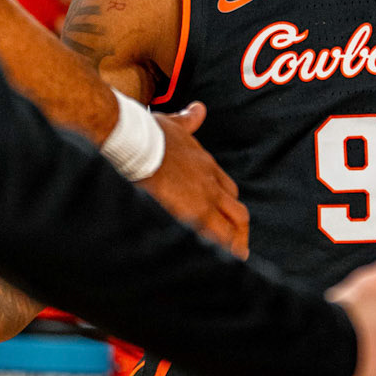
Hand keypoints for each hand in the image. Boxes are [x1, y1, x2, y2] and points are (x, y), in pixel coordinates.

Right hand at [140, 103, 248, 257]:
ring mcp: (202, 201)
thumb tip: (199, 109)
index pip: (230, 192)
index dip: (230, 209)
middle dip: (239, 231)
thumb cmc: (151, 134)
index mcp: (208, 166)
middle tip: (237, 249)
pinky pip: (210, 240)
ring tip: (231, 262)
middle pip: (238, 213)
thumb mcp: (175, 124)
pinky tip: (212, 266)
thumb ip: (189, 119)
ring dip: (232, 246)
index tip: (228, 221)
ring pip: (229, 230)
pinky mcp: (189, 215)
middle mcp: (211, 185)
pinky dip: (215, 253)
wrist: (136, 141)